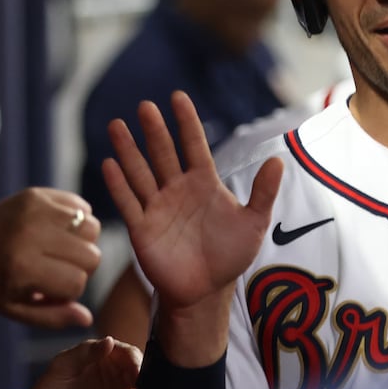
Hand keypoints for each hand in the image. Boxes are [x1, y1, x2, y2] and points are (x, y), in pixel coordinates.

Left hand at [0, 188, 102, 328]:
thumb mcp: (15, 309)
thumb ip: (52, 317)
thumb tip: (87, 319)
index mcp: (24, 267)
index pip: (77, 282)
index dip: (70, 291)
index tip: (53, 288)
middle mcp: (32, 235)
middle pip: (91, 256)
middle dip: (81, 268)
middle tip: (61, 268)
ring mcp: (37, 210)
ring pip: (92, 228)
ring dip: (83, 242)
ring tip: (63, 248)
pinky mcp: (39, 194)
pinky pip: (82, 207)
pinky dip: (78, 220)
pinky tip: (61, 230)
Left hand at [12, 337, 142, 388]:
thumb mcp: (62, 366)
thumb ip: (85, 352)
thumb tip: (109, 341)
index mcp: (107, 358)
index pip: (129, 354)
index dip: (135, 360)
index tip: (136, 369)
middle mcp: (118, 376)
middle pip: (142, 373)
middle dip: (146, 379)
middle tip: (140, 387)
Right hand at [102, 92, 282, 314]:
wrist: (206, 291)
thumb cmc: (230, 255)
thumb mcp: (253, 223)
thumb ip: (263, 192)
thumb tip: (278, 160)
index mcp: (204, 182)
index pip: (194, 145)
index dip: (186, 122)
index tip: (178, 96)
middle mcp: (177, 189)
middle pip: (163, 153)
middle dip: (154, 130)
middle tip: (145, 105)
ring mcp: (157, 207)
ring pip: (140, 172)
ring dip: (128, 150)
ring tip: (116, 125)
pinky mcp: (142, 229)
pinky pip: (129, 203)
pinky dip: (118, 185)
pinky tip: (109, 164)